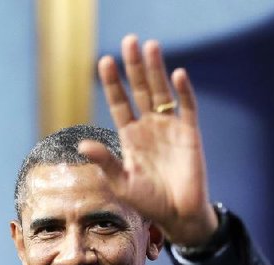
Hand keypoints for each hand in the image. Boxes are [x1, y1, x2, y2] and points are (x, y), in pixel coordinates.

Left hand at [78, 34, 217, 246]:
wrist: (177, 215)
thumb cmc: (148, 202)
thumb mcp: (121, 182)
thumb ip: (105, 162)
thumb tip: (83, 144)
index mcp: (130, 137)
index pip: (119, 103)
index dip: (113, 83)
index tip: (104, 61)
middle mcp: (149, 127)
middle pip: (140, 90)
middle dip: (134, 67)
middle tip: (128, 41)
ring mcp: (170, 128)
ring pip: (162, 92)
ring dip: (156, 70)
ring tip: (150, 46)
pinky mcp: (190, 133)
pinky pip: (186, 107)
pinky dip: (183, 92)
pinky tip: (177, 76)